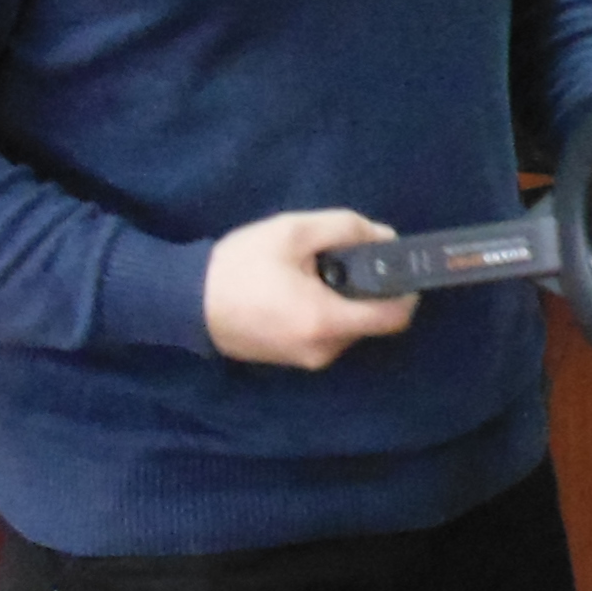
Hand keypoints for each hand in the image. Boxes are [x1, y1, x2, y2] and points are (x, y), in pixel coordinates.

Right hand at [204, 209, 416, 368]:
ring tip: (309, 272)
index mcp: (327, 321)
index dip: (406, 291)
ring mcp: (307, 360)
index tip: (398, 267)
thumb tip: (385, 237)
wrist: (185, 302)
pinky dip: (324, 312)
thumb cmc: (239, 266)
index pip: (395, 318)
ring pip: (348, 327)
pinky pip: (326, 334)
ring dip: (343, 300)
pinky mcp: (293, 361)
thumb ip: (346, 229)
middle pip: (371, 320)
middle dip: (366, 289)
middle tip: (337, 258)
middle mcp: (324, 350)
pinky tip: (296, 289)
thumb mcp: (293, 233)